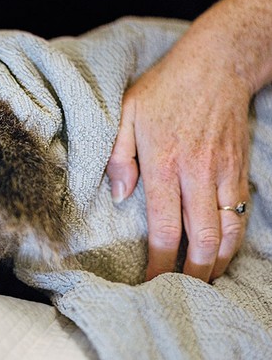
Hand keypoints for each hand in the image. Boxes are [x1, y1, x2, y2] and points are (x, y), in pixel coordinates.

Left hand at [107, 32, 250, 280]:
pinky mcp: (240, 170)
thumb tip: (120, 198)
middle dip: (192, 273)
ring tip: (201, 281)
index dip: (160, 263)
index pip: (165, 228)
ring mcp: (223, 173)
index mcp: (163, 163)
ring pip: (227, 232)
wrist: (217, 64)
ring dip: (216, 263)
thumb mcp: (126, 113)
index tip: (150, 283)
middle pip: (201, 239)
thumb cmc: (164, 89)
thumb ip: (118, 157)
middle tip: (180, 294)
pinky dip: (233, 240)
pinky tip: (221, 253)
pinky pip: (240, 215)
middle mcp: (197, 173)